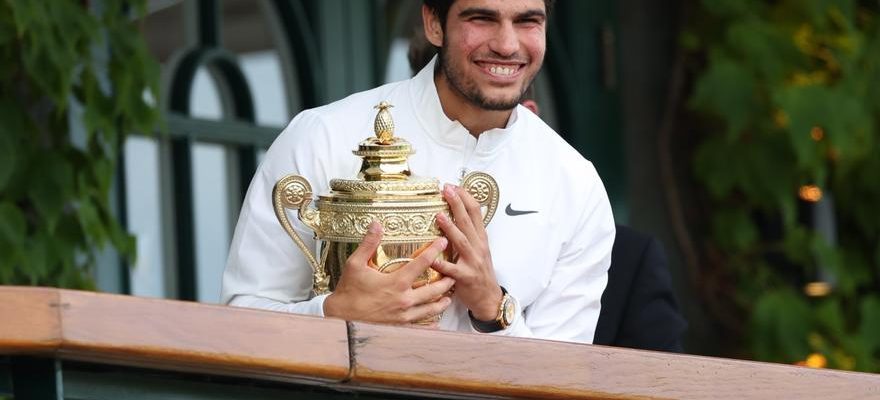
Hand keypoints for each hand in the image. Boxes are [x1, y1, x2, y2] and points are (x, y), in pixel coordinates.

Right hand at [323, 221, 454, 324]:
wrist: (340, 319)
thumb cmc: (348, 291)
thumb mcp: (355, 264)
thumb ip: (368, 244)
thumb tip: (376, 224)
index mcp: (396, 282)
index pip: (422, 263)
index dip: (435, 250)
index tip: (443, 242)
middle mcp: (404, 300)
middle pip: (434, 289)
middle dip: (446, 280)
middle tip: (454, 273)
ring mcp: (403, 315)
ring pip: (431, 308)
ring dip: (442, 301)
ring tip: (449, 296)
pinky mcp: (399, 326)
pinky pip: (420, 325)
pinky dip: (431, 322)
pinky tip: (436, 321)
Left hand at [432, 184, 502, 320]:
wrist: (489, 298)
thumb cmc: (480, 272)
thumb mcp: (479, 249)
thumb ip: (469, 232)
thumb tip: (459, 212)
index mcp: (480, 239)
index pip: (475, 213)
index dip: (465, 198)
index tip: (454, 185)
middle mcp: (478, 247)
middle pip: (468, 222)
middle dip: (458, 204)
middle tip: (447, 189)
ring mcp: (473, 262)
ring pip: (461, 242)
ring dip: (451, 228)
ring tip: (439, 216)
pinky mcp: (465, 277)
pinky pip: (451, 269)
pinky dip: (441, 263)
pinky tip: (431, 257)